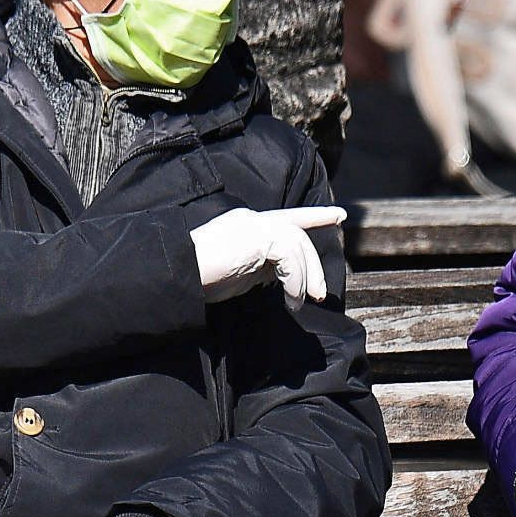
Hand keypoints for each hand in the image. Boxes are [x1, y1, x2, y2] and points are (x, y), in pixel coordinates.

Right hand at [190, 205, 343, 304]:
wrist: (175, 273)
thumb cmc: (197, 279)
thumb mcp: (238, 274)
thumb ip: (261, 269)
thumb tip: (284, 279)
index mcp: (246, 226)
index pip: (287, 217)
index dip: (315, 215)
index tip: (340, 215)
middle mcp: (252, 220)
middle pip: (297, 233)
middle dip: (314, 263)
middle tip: (321, 294)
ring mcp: (254, 226)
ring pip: (297, 244)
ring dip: (306, 277)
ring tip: (301, 302)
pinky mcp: (256, 237)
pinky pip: (290, 256)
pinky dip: (295, 280)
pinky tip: (290, 298)